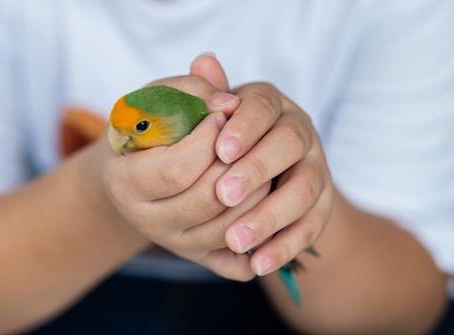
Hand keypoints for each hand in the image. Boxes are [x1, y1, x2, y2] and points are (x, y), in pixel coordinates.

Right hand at [97, 55, 269, 279]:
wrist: (131, 174)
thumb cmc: (145, 130)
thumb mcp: (155, 101)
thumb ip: (190, 90)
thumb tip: (229, 102)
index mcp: (125, 183)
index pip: (177, 169)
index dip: (208, 140)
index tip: (223, 115)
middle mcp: (147, 222)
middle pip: (208, 200)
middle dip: (238, 164)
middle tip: (246, 139)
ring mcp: (175, 244)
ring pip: (229, 228)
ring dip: (256, 191)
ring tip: (257, 161)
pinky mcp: (199, 258)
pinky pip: (237, 262)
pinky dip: (259, 235)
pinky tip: (261, 198)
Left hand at [215, 82, 332, 275]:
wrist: (259, 173)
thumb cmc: (225, 139)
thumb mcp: (215, 117)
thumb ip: (209, 93)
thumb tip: (203, 61)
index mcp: (272, 105)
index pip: (264, 106)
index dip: (245, 126)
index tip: (220, 149)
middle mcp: (300, 133)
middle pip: (290, 145)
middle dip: (256, 170)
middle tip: (222, 194)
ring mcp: (316, 170)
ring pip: (304, 191)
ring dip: (269, 216)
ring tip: (235, 239)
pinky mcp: (320, 208)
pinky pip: (309, 228)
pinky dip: (284, 247)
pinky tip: (257, 264)